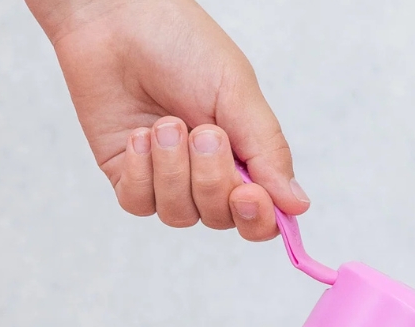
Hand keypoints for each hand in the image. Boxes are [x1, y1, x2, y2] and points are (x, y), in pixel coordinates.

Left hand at [25, 0, 309, 240]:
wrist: (116, 21)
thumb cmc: (180, 44)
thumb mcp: (236, 92)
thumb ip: (267, 151)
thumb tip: (297, 205)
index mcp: (243, 157)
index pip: (258, 217)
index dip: (256, 218)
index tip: (249, 195)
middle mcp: (205, 175)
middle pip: (219, 218)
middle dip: (210, 179)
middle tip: (204, 132)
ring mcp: (165, 180)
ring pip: (178, 214)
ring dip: (172, 169)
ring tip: (165, 123)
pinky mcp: (128, 178)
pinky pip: (139, 203)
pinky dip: (140, 171)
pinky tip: (139, 135)